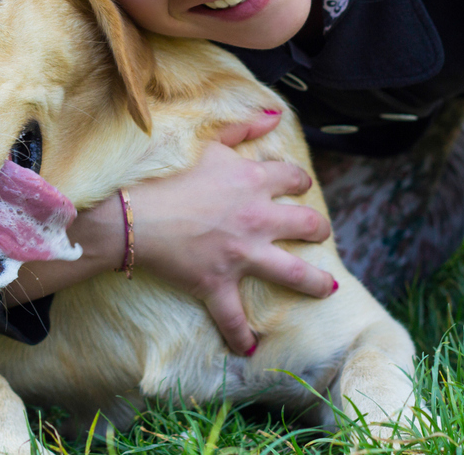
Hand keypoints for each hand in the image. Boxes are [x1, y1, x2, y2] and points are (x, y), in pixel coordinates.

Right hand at [127, 111, 336, 355]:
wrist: (135, 217)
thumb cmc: (169, 177)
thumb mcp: (208, 144)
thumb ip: (242, 128)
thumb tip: (273, 116)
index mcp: (254, 181)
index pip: (295, 178)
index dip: (300, 182)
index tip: (299, 186)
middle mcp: (257, 218)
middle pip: (308, 225)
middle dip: (319, 230)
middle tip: (319, 234)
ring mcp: (242, 254)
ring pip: (294, 273)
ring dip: (315, 283)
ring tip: (328, 289)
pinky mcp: (219, 283)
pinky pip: (234, 316)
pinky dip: (241, 335)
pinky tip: (250, 348)